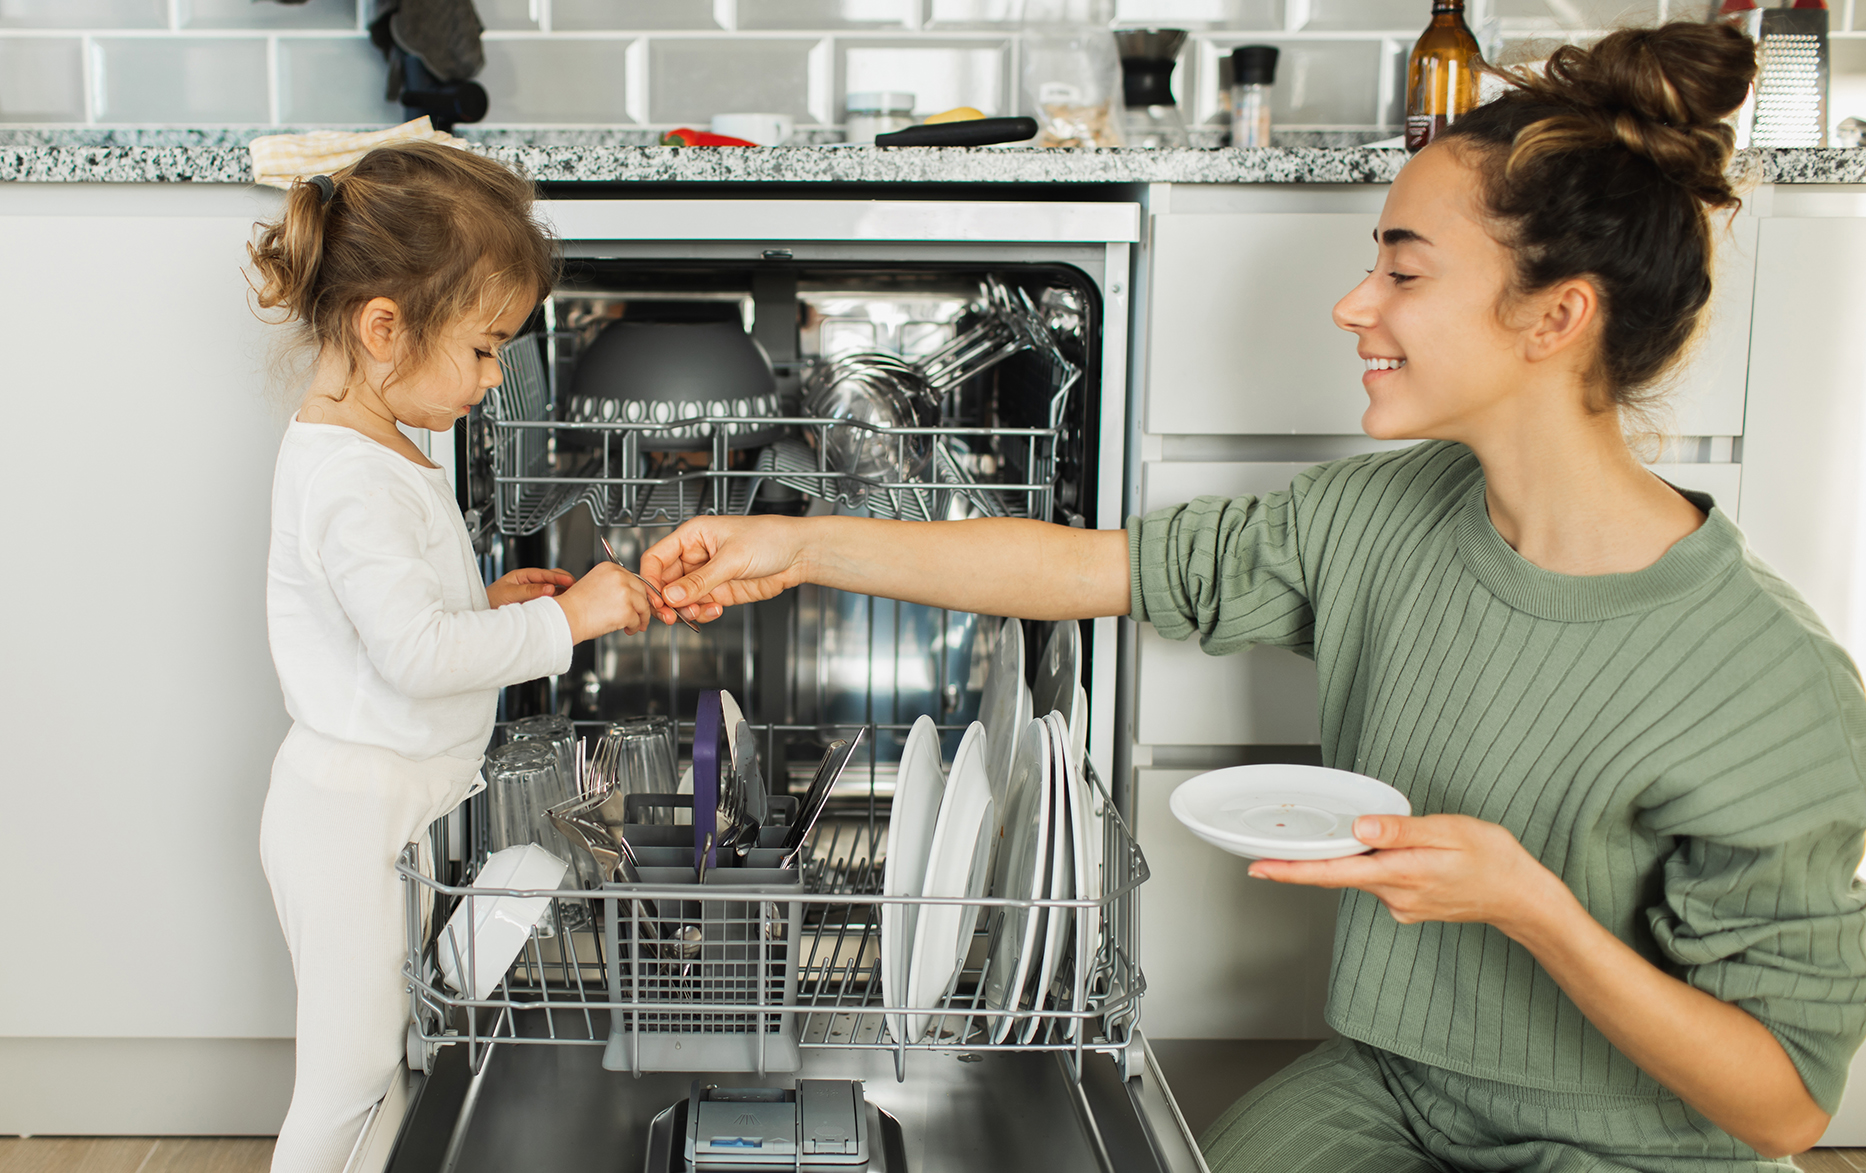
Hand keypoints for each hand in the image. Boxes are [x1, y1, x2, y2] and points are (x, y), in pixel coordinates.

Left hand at [486, 567, 573, 607]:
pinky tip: (563, 608)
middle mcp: (530, 584)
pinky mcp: (535, 606)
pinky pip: (549, 603)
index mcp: (523, 576)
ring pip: (553, 592)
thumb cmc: (490, 601)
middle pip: (553, 579)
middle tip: (577, 588)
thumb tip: (549, 588)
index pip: (545, 574)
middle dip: (565, 582)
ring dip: (563, 594)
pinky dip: (557, 604)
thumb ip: (529, 590)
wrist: (481, 615)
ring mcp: (533, 595)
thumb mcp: (509, 593)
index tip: (570, 581)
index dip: (559, 577)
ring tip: (573, 598)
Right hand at [552, 562, 653, 642]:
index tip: (636, 601)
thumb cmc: (576, 605)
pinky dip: (634, 627)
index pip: (633, 579)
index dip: (636, 593)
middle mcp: (619, 577)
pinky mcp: (626, 610)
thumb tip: (630, 593)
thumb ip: (613, 584)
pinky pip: (637, 620)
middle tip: (639, 616)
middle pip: (641, 591)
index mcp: (610, 568)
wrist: (566, 617)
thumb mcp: (595, 584)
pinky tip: (627, 629)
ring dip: (641, 618)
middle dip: (641, 605)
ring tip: (635, 625)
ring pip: (643, 606)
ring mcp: (624, 593)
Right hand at [640, 515, 809, 624]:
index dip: (650, 579)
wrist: (799, 553)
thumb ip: (701, 580)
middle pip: (665, 582)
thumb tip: (672, 596)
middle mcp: (697, 555)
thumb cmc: (771, 538)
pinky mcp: (721, 592)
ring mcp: (708, 575)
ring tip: (696, 612)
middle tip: (671, 615)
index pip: (657, 557)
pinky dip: (702, 613)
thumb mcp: (732, 557)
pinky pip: (700, 607)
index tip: (655, 598)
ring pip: (682, 599)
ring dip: (685, 610)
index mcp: (693, 536)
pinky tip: (715, 610)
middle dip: (667, 601)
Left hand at [1248, 814, 1569, 934]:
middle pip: (1340, 874)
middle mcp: (1394, 895)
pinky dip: (1375, 865)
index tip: (1258, 868)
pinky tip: (1394, 852)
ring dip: (1351, 858)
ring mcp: (1401, 905)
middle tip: (1276, 844)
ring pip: (1360, 876)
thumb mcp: (1450, 832)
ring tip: (1356, 834)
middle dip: (1312, 859)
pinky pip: (1379, 881)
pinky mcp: (1409, 906)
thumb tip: (1360, 828)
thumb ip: (1401, 831)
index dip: (1292, 871)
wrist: (1521, 898)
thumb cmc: (1492, 860)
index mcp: (1399, 874)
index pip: (1332, 874)